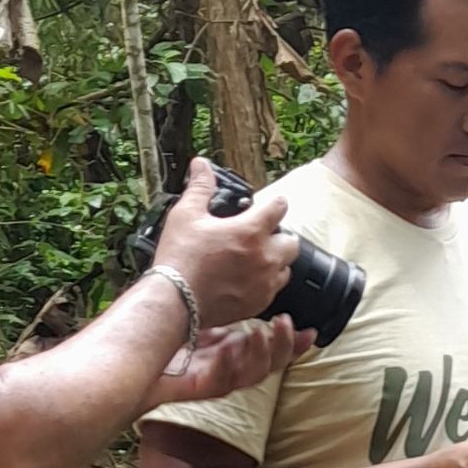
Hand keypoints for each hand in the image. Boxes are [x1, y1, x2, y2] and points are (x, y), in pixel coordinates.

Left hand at [139, 315, 314, 409]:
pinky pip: (222, 382)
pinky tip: (226, 348)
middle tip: (284, 322)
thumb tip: (247, 279)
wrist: (130, 361)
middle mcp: (230, 368)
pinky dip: (228, 365)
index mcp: (234, 352)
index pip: (274, 351)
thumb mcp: (200, 317)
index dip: (294, 344)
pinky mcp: (200, 388)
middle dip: (284, 345)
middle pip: (271, 365)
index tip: (310, 332)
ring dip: (262, 354)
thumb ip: (225, 305)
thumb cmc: (161, 339)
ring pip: (253, 375)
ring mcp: (217, 380)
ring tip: (259, 332)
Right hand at [153, 157, 300, 327]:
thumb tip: (201, 165)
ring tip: (255, 257)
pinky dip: (267, 281)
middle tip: (262, 235)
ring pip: (286, 267)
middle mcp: (265, 257)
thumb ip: (200, 188)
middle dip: (280, 236)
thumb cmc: (180, 258)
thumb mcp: (186, 215)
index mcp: (250, 232)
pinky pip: (275, 288)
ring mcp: (265, 282)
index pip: (278, 208)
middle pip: (291, 242)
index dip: (276, 203)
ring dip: (276, 259)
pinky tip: (249, 278)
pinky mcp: (260, 302)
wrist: (175, 300)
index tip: (273, 204)